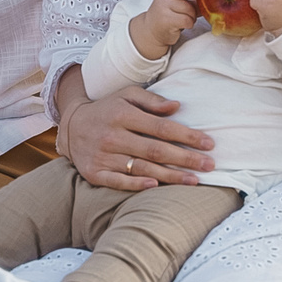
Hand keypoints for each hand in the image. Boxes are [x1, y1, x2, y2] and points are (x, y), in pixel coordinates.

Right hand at [59, 87, 214, 190]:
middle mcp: (113, 135)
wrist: (71, 127)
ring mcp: (103, 156)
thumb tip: (177, 107)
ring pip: (142, 168)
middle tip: (210, 165)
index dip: (187, 136)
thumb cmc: (108, 110)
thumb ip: (152, 101)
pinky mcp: (95, 173)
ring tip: (194, 180)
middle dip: (186, 158)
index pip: (162, 127)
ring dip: (170, 176)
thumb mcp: (127, 96)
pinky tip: (156, 185)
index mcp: (123, 114)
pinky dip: (137, 184)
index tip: (209, 143)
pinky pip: (118, 182)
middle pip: (156, 150)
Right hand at [129, 0, 199, 59]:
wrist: (151, 31)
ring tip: (186, 19)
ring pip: (188, 9)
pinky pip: (187, 20)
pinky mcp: (166, 21)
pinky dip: (190, 23)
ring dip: (192, 16)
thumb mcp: (173, 3)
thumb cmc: (166, 16)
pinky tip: (184, 25)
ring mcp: (163, 9)